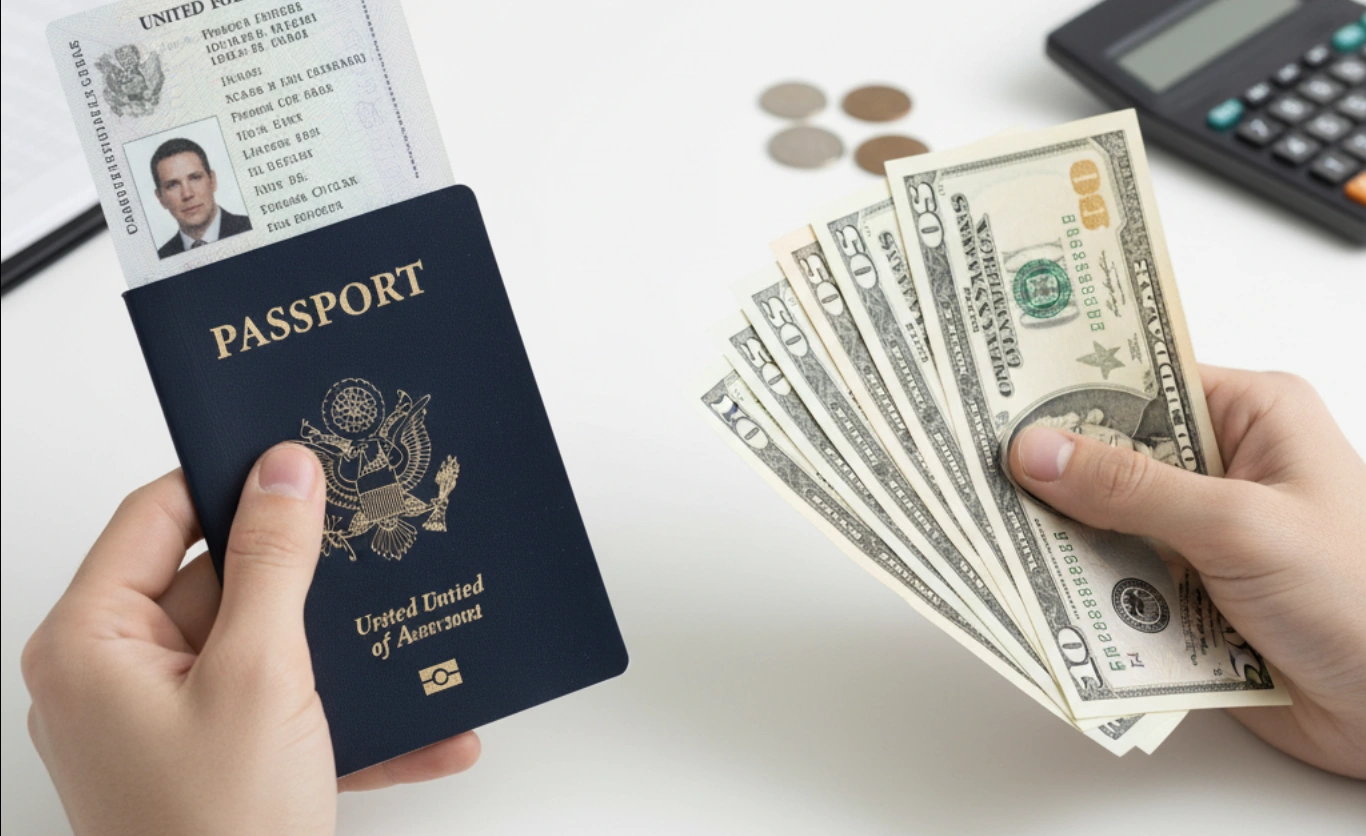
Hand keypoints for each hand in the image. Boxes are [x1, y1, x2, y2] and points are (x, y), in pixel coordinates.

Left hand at [23, 444, 479, 835]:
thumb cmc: (216, 835)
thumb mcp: (260, 675)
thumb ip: (273, 562)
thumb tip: (284, 473)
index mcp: (92, 645)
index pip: (154, 516)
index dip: (227, 481)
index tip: (297, 462)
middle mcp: (114, 678)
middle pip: (214, 578)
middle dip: (302, 576)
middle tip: (364, 545)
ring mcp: (162, 722)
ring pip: (258, 644)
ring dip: (335, 650)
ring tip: (396, 633)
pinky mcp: (209, 757)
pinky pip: (278, 708)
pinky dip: (341, 714)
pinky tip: (419, 723)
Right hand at [1008, 366, 1365, 777]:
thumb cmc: (1362, 599)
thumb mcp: (1240, 527)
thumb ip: (1132, 489)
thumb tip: (1037, 452)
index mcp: (1252, 418)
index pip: (1141, 382)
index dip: (1071, 390)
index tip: (995, 396)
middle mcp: (1223, 469)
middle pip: (1113, 455)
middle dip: (1052, 470)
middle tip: (973, 468)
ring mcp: (1202, 535)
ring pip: (1105, 522)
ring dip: (1060, 535)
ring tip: (985, 527)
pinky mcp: (1187, 596)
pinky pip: (1115, 581)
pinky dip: (1080, 588)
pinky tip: (1031, 587)